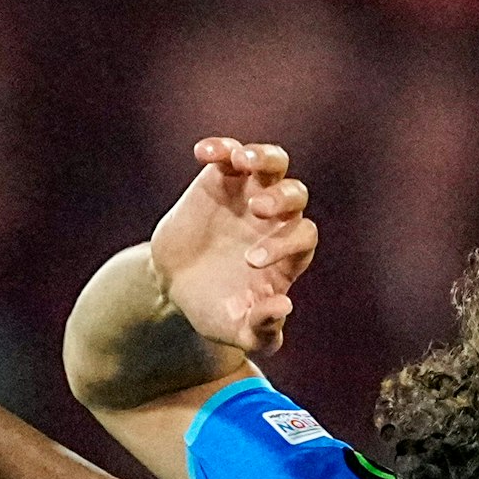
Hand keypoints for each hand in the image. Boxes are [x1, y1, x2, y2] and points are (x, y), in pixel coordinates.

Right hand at [154, 136, 317, 358]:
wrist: (175, 287)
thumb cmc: (214, 307)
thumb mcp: (234, 330)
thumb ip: (261, 331)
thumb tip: (284, 306)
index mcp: (290, 250)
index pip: (303, 236)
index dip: (284, 243)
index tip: (251, 262)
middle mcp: (277, 217)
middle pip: (295, 194)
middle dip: (281, 198)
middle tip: (258, 209)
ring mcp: (250, 192)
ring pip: (273, 163)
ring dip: (263, 157)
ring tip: (243, 162)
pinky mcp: (221, 178)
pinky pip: (229, 153)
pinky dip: (221, 147)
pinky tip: (203, 152)